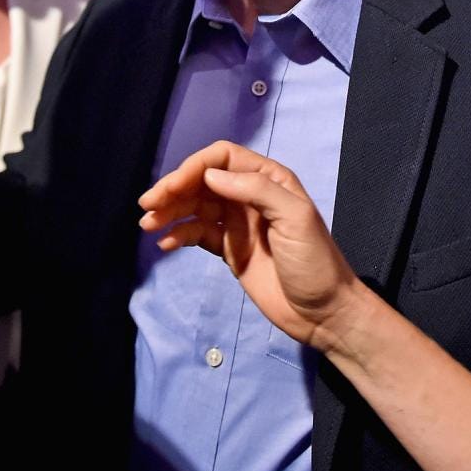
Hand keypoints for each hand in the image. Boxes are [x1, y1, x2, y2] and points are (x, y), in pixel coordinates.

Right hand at [139, 141, 366, 351]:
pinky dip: (179, 235)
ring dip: (170, 212)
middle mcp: (250, 196)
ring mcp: (238, 223)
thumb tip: (211, 176)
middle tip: (148, 206)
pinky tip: (165, 244)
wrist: (324, 312)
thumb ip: (256, 190)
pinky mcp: (230, 250)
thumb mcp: (295, 219)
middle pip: (203, 181)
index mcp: (269, 180)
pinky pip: (198, 234)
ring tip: (147, 225)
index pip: (223, 158)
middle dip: (174, 188)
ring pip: (195, 207)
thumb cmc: (314, 262)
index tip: (173, 186)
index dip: (195, 167)